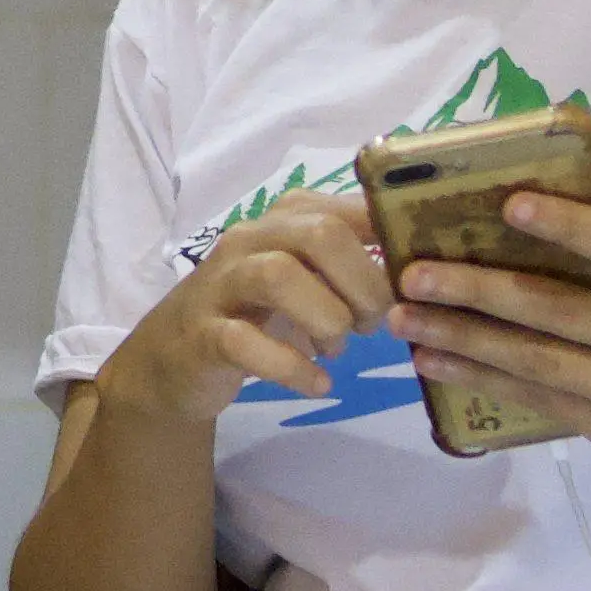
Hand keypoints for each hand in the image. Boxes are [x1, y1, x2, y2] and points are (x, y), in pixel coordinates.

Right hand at [95, 191, 388, 434]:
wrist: (171, 360)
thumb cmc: (253, 315)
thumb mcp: (303, 278)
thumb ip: (351, 262)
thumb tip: (420, 271)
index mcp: (283, 219)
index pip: (348, 206)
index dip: (391, 240)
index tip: (415, 277)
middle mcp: (249, 239)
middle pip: (318, 233)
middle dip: (363, 282)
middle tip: (373, 323)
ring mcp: (221, 285)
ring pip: (278, 276)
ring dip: (327, 319)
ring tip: (339, 349)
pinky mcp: (202, 334)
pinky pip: (247, 343)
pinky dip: (293, 367)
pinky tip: (317, 383)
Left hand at [399, 190, 590, 496]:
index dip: (570, 229)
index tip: (509, 206)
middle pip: (564, 312)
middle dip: (479, 291)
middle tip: (413, 273)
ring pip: (540, 362)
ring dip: (464, 339)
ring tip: (405, 320)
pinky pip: (541, 400)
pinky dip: (483, 378)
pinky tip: (437, 361)